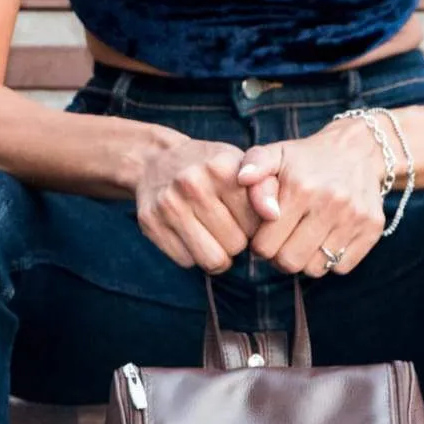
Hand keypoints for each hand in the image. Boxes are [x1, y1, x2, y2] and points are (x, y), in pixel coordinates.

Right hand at [134, 138, 262, 271]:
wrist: (155, 161)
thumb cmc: (210, 169)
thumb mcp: (241, 166)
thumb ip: (266, 187)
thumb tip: (274, 215)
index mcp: (221, 167)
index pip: (256, 225)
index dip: (254, 225)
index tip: (243, 214)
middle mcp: (192, 183)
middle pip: (235, 246)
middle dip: (236, 240)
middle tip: (225, 223)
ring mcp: (168, 204)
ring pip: (212, 260)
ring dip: (217, 254)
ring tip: (212, 234)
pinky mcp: (150, 223)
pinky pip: (186, 262)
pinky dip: (192, 254)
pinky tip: (189, 233)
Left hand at [235, 118, 387, 276]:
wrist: (358, 150)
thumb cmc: (307, 159)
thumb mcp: (276, 153)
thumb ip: (253, 165)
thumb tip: (242, 180)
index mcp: (300, 187)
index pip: (265, 246)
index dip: (260, 244)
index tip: (267, 232)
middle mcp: (330, 202)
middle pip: (290, 262)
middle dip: (280, 256)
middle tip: (284, 240)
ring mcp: (354, 217)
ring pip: (316, 269)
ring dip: (306, 260)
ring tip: (305, 239)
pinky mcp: (371, 228)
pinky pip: (342, 267)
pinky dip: (332, 260)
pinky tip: (327, 239)